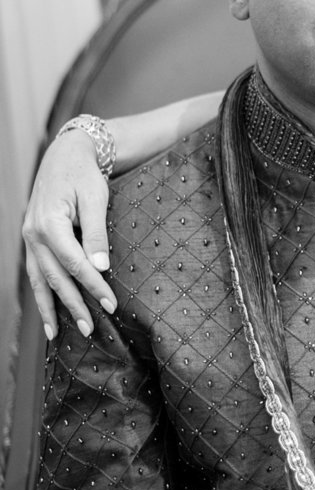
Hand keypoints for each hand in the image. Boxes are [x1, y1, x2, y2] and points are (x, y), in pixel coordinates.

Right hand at [22, 128, 114, 338]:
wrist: (64, 155)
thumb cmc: (84, 174)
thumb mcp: (95, 198)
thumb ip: (96, 232)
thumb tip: (100, 266)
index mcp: (50, 223)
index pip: (74, 264)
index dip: (93, 287)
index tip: (110, 304)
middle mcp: (33, 234)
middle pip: (55, 277)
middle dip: (73, 304)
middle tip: (90, 328)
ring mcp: (29, 238)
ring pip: (39, 279)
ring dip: (50, 307)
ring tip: (58, 333)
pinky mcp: (32, 240)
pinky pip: (34, 272)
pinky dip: (41, 293)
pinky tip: (48, 313)